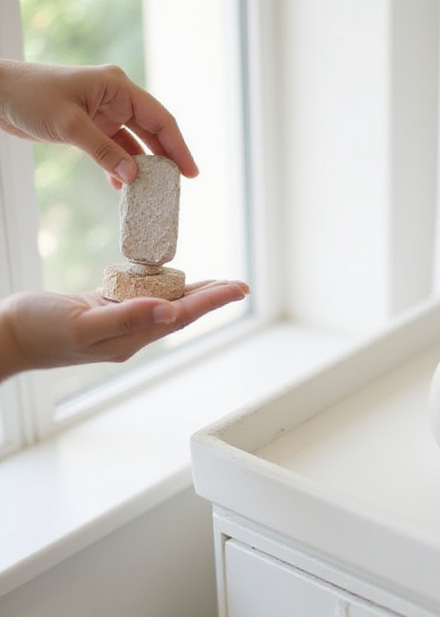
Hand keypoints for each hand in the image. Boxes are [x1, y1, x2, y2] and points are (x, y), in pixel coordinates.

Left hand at [0, 59, 197, 186]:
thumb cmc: (31, 96)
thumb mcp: (69, 125)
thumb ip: (103, 151)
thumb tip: (133, 176)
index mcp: (117, 87)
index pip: (159, 119)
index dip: (178, 146)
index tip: (191, 173)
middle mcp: (115, 98)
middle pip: (151, 131)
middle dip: (165, 159)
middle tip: (177, 187)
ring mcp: (103, 112)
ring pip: (134, 143)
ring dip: (141, 166)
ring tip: (151, 191)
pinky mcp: (90, 126)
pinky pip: (114, 149)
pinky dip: (119, 166)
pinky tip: (119, 186)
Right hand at [0, 281, 248, 380]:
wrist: (5, 337)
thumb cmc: (38, 331)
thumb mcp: (83, 323)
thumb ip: (127, 317)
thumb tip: (170, 311)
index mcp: (130, 338)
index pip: (182, 315)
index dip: (213, 300)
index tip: (240, 288)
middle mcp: (129, 334)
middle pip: (180, 312)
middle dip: (210, 297)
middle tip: (238, 284)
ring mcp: (115, 324)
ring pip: (162, 304)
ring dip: (189, 292)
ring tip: (214, 283)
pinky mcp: (100, 311)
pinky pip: (137, 297)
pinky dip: (156, 286)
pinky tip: (165, 278)